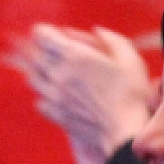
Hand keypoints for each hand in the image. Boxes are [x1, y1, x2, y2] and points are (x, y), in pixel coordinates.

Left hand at [15, 24, 152, 163]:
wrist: (124, 132)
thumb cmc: (130, 94)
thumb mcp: (130, 59)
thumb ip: (113, 39)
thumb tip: (97, 30)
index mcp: (74, 55)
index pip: (43, 36)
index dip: (44, 31)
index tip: (50, 33)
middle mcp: (59, 74)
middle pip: (34, 55)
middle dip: (40, 49)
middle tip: (50, 50)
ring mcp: (54, 96)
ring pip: (33, 78)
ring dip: (39, 71)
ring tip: (50, 71)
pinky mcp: (55, 115)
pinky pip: (39, 102)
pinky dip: (44, 96)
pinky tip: (55, 95)